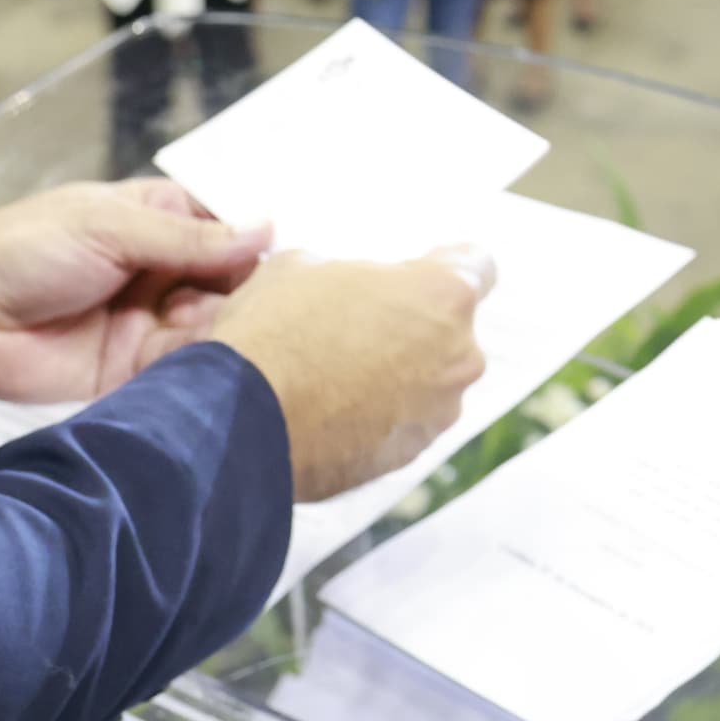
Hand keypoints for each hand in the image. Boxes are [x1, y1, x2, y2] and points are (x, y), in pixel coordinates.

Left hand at [0, 178, 271, 404]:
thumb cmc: (24, 249)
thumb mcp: (110, 227)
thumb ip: (190, 238)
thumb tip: (268, 229)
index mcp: (153, 219)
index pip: (224, 225)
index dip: (259, 237)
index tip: (306, 251)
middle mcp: (158, 269)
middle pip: (227, 278)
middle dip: (255, 287)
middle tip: (298, 299)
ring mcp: (147, 320)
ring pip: (213, 323)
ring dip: (237, 326)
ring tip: (271, 330)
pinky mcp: (132, 370)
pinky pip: (184, 365)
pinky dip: (209, 363)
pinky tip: (238, 360)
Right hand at [209, 249, 494, 501]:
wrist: (242, 422)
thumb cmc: (275, 333)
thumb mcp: (298, 267)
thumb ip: (341, 271)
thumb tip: (338, 285)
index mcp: (443, 294)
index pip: (477, 267)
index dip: (444, 266)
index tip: (417, 276)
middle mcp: (458, 354)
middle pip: (450, 330)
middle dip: (412, 327)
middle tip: (356, 327)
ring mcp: (438, 410)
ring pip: (429, 381)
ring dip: (397, 376)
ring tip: (335, 375)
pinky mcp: (409, 454)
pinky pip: (402, 423)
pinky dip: (378, 418)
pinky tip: (329, 413)